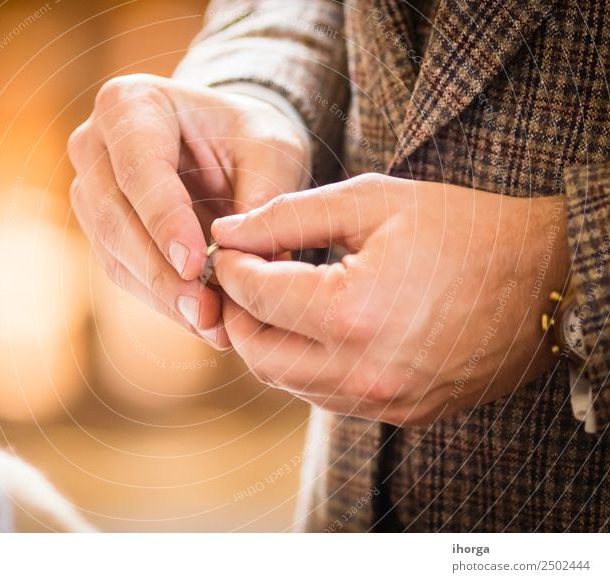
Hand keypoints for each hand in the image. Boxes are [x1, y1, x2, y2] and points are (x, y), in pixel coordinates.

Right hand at [68, 74, 309, 346]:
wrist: (224, 148)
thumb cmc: (247, 139)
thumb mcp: (271, 151)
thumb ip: (263, 196)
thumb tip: (247, 262)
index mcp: (130, 104)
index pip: (139, 169)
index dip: (165, 221)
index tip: (195, 266)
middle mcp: (94, 146)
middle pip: (116, 218)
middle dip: (162, 273)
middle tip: (207, 313)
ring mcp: (89, 190)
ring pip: (115, 254)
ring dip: (163, 296)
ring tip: (213, 325)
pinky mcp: (99, 230)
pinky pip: (123, 273)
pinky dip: (161, 300)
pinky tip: (200, 320)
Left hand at [211, 173, 568, 424]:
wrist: (544, 280)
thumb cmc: (462, 230)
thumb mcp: (372, 202)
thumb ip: (287, 216)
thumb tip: (228, 230)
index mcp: (351, 312)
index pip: (255, 295)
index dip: (230, 268)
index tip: (228, 247)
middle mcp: (362, 370)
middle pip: (257, 352)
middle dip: (235, 312)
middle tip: (238, 278)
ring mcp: (383, 400)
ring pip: (286, 382)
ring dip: (265, 341)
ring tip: (271, 300)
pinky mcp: (401, 414)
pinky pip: (326, 397)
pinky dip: (303, 365)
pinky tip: (311, 330)